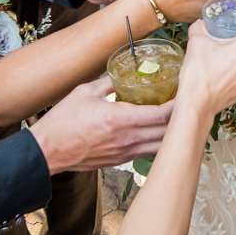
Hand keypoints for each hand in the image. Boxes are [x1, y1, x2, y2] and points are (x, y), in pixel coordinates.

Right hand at [28, 76, 173, 171]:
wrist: (47, 152)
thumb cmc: (62, 123)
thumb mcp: (85, 92)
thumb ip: (107, 81)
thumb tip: (122, 72)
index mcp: (120, 119)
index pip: (162, 114)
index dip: (179, 104)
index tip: (185, 93)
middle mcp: (127, 139)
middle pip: (168, 133)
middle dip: (182, 120)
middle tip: (188, 106)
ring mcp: (125, 153)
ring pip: (161, 147)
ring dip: (173, 135)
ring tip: (178, 121)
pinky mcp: (120, 161)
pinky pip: (148, 153)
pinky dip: (159, 144)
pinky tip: (159, 134)